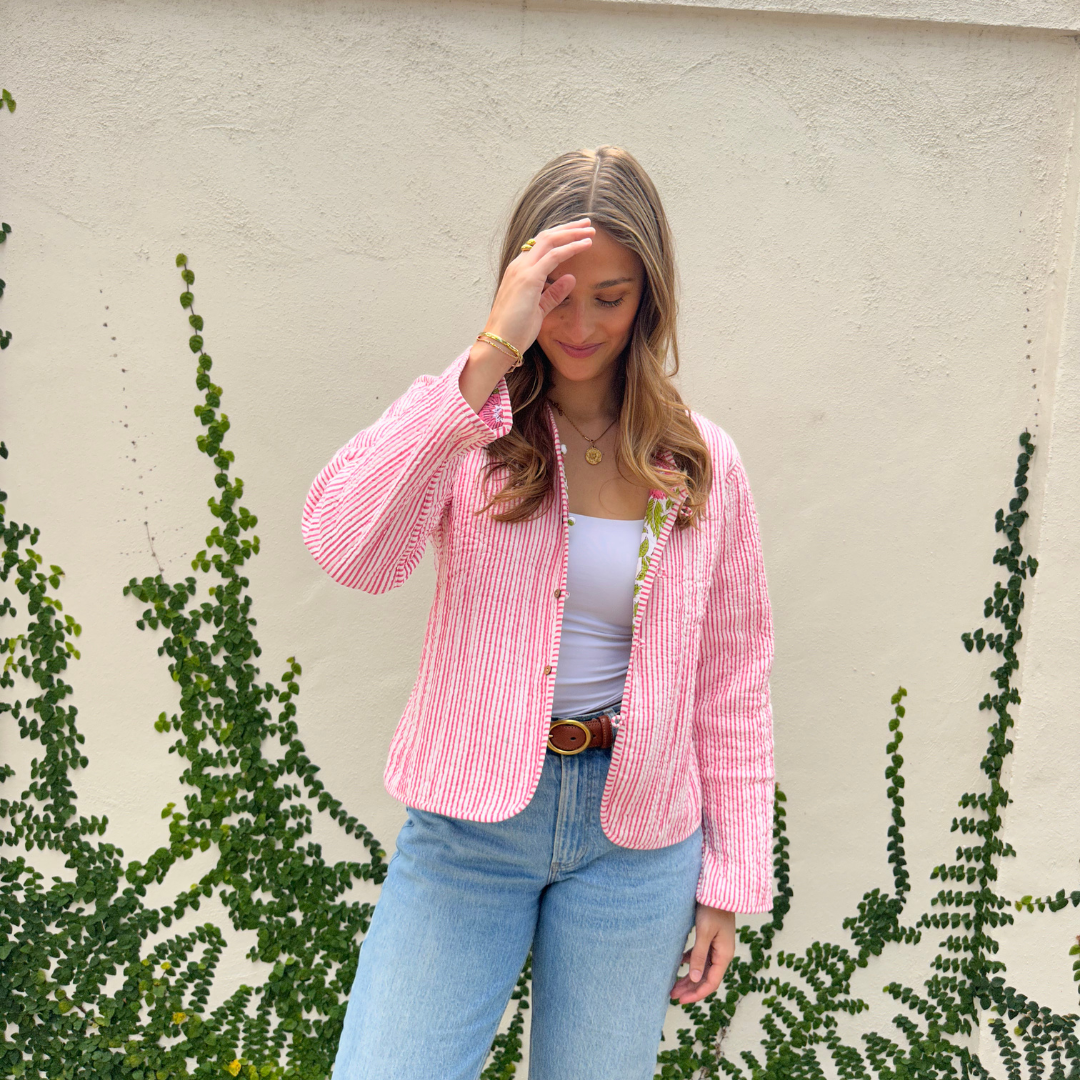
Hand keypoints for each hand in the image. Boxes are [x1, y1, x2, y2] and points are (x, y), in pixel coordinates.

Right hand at [482, 218, 594, 356]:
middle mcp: (518, 266)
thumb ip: (553, 294)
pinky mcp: (529, 278)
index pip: (539, 246)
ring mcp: (522, 270)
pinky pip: (554, 255)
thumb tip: (570, 279)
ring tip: (590, 229)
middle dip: (567, 228)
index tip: (576, 233)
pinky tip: (586, 244)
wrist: (499, 343)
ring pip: (550, 240)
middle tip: (586, 222)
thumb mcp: (538, 310)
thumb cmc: (515, 331)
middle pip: (545, 237)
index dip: (559, 237)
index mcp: (518, 272)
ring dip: (572, 232)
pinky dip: (571, 247)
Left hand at [670, 904, 734, 1004]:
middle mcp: (722, 954)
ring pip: (702, 969)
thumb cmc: (712, 910)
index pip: (711, 983)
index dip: (696, 994)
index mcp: (724, 955)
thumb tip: (694, 979)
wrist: (718, 891)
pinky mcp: (711, 939)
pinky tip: (680, 965)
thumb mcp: (704, 933)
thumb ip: (699, 955)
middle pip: (706, 978)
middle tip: (673, 995)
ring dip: (689, 978)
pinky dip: (690, 963)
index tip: (681, 1000)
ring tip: (674, 985)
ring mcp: (717, 947)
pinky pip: (700, 957)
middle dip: (690, 989)